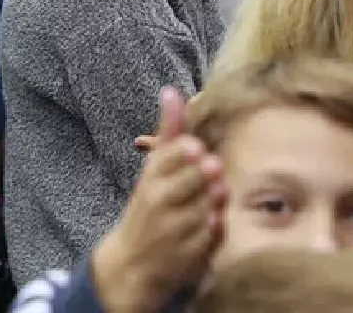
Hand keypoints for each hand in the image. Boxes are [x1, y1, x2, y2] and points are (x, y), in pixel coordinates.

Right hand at [92, 89, 225, 312]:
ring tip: (214, 193)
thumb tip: (172, 91)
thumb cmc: (150, 206)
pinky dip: (217, 226)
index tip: (195, 148)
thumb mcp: (153, 169)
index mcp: (150, 180)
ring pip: (208, 205)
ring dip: (215, 198)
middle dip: (204, 174)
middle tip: (213, 166)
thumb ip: (168, 132)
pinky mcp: (193, 253)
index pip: (168, 160)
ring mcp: (176, 230)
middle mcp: (159, 204)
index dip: (185, 153)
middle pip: (191, 181)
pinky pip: (216, 232)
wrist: (134, 262)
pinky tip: (212, 220)